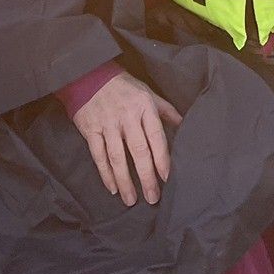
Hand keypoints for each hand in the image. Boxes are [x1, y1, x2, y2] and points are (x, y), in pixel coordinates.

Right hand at [71, 74, 182, 206]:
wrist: (89, 74)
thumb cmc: (124, 86)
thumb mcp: (148, 92)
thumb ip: (165, 110)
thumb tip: (184, 125)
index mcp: (144, 107)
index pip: (156, 137)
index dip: (162, 159)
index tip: (167, 178)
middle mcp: (126, 117)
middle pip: (138, 151)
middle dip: (146, 177)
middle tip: (153, 198)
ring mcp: (107, 124)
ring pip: (117, 157)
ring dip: (125, 180)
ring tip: (131, 200)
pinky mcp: (91, 129)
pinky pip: (98, 155)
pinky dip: (105, 173)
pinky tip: (112, 188)